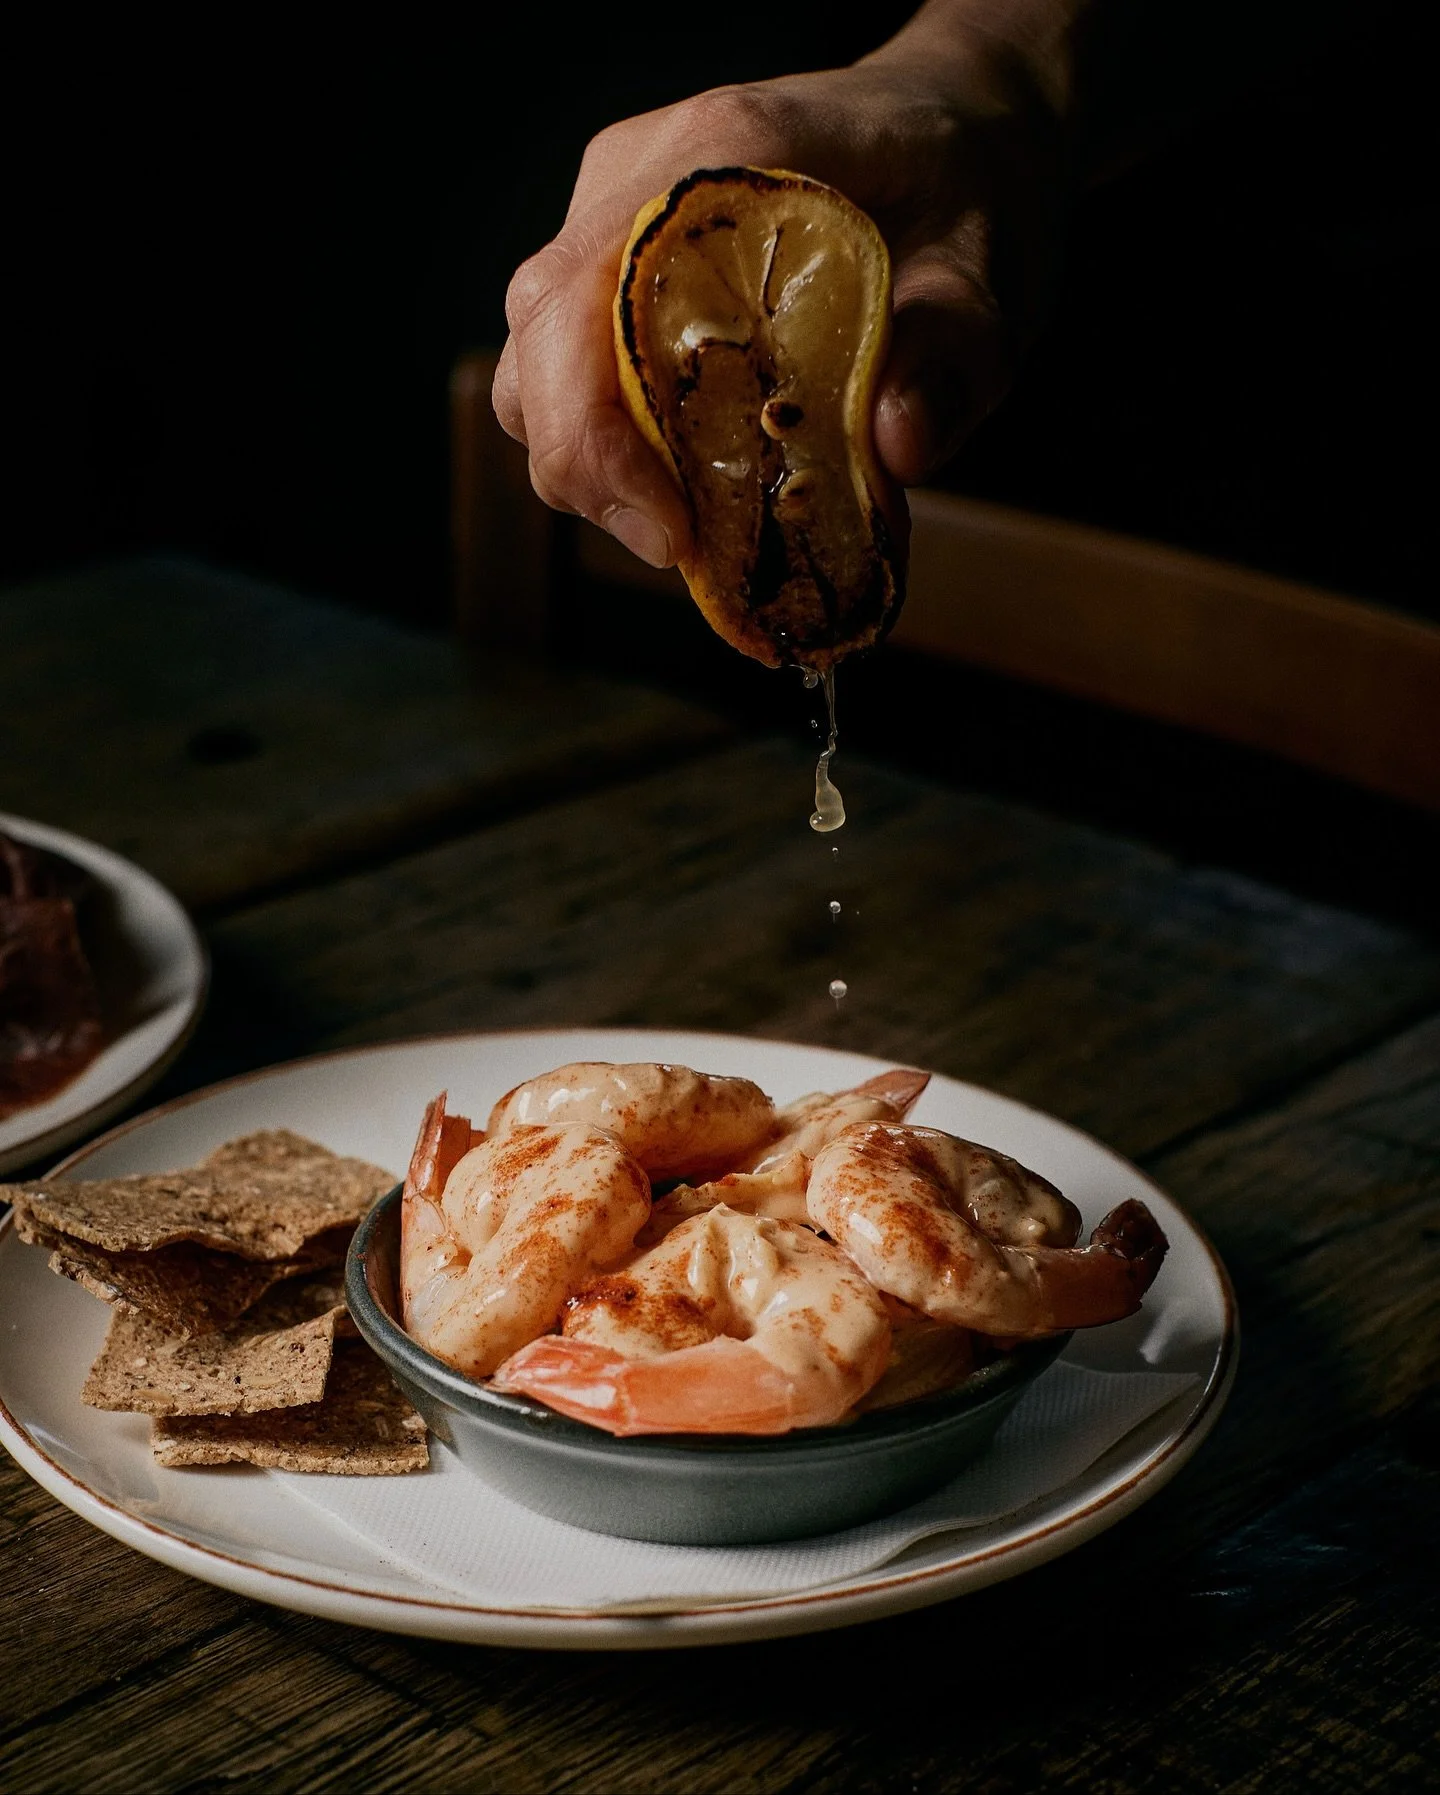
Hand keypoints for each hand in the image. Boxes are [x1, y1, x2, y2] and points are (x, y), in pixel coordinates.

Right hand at [492, 11, 1071, 568]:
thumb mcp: (992, 270)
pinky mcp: (623, 267)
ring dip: (596, 464)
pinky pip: (576, 370)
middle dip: (589, 470)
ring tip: (689, 520)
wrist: (958, 128)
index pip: (580, 297)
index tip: (671, 529)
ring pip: (539, 366)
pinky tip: (688, 479)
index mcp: (713, 158)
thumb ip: (952, 355)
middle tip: (683, 547)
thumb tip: (896, 447)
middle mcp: (637, 181)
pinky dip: (616, 445)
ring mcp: (616, 219)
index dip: (595, 433)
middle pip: (539, 344)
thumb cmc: (968, 185)